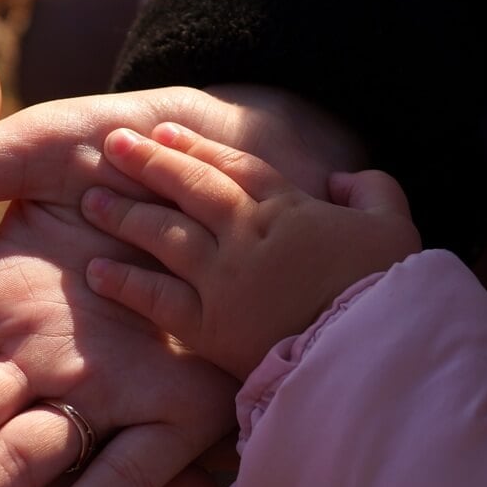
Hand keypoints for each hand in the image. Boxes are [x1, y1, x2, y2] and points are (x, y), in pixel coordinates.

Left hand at [81, 123, 420, 379]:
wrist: (374, 354)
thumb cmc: (390, 292)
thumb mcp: (395, 228)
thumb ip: (371, 190)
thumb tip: (341, 177)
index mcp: (290, 210)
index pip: (235, 167)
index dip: (196, 146)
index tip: (163, 132)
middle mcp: (247, 236)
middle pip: (189, 188)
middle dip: (149, 163)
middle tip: (112, 146)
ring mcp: (224, 280)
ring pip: (165, 236)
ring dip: (125, 215)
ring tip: (92, 200)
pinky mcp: (210, 327)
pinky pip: (158, 299)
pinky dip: (126, 284)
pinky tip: (95, 270)